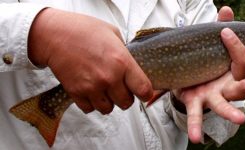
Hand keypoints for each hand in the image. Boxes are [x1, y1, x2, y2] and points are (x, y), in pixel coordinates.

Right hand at [28, 8, 152, 113]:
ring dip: (108, 102)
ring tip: (104, 90)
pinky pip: (89, 109)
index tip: (143, 92)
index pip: (143, 90)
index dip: (145, 93)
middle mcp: (109, 78)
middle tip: (120, 88)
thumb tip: (131, 65)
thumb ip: (125, 53)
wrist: (55, 35)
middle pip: (126, 103)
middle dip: (125, 97)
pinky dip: (91, 103)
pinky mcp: (76, 93)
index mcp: (122, 62)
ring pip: (108, 109)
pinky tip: (90, 91)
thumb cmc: (84, 30)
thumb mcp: (113, 34)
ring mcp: (92, 87)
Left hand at [172, 6, 244, 142]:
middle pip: (240, 87)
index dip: (237, 47)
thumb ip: (221, 30)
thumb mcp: (212, 46)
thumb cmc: (206, 62)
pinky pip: (196, 115)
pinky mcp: (196, 103)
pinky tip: (196, 138)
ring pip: (223, 105)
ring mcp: (212, 97)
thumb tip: (226, 9)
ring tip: (241, 120)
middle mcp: (226, 86)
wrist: (190, 78)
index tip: (225, 32)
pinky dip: (196, 126)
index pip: (242, 61)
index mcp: (232, 71)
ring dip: (230, 112)